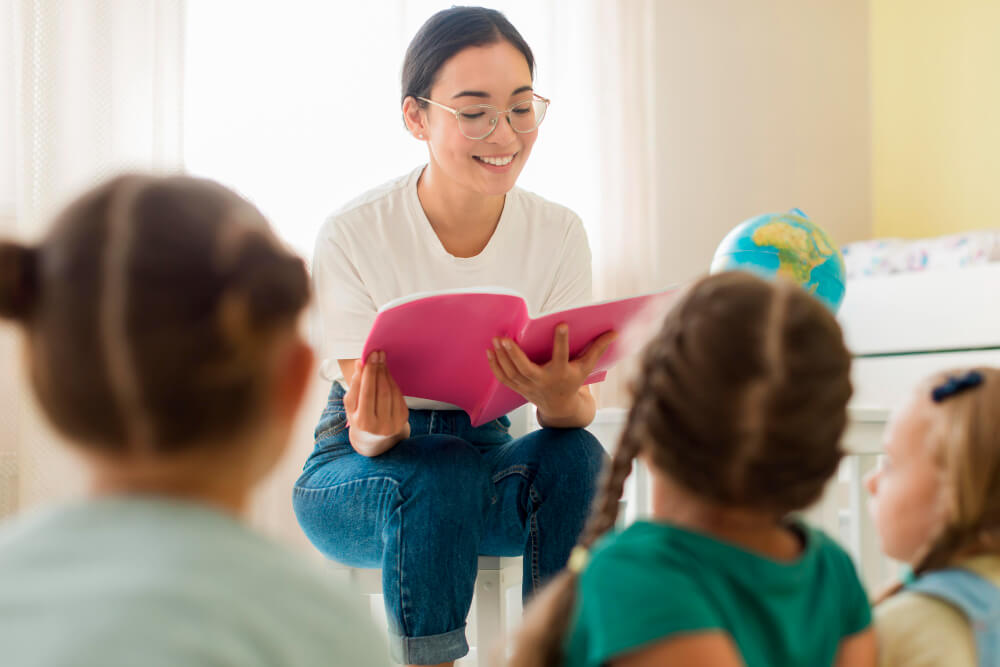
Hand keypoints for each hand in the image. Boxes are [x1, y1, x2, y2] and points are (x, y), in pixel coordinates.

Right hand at [344, 350, 408, 454]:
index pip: (367, 393)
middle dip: (379, 370)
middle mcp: (380, 425)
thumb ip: (354, 386)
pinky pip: (398, 395)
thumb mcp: (351, 405)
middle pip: (381, 391)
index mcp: (363, 423)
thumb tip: (360, 364)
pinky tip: (387, 373)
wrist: (373, 438)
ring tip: (381, 361)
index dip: (369, 373)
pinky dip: (392, 382)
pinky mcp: (403, 419)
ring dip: (386, 373)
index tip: (369, 356)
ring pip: (391, 392)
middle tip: (377, 354)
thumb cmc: (358, 417)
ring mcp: (394, 423)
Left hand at [486, 325, 616, 419]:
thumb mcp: (586, 367)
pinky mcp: (518, 388)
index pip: (561, 355)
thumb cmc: (573, 380)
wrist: (559, 406)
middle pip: (526, 369)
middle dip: (514, 354)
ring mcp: (528, 386)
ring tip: (496, 339)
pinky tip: (490, 351)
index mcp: (561, 373)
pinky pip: (503, 378)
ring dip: (501, 357)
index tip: (560, 323)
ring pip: (511, 373)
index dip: (561, 340)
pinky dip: (495, 366)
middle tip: (504, 338)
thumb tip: (614, 331)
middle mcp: (543, 381)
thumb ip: (598, 349)